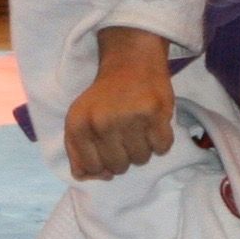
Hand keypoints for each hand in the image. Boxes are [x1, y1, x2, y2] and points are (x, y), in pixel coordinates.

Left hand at [65, 28, 175, 179]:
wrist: (130, 61)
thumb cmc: (104, 96)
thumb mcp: (79, 119)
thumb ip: (77, 151)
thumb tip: (88, 177)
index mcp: (79, 125)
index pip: (92, 169)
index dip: (102, 164)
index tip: (108, 148)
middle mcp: (102, 123)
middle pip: (118, 168)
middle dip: (124, 156)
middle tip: (125, 135)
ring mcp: (129, 118)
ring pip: (141, 160)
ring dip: (143, 148)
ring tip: (139, 128)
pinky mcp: (155, 113)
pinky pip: (162, 148)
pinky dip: (160, 141)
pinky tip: (153, 125)